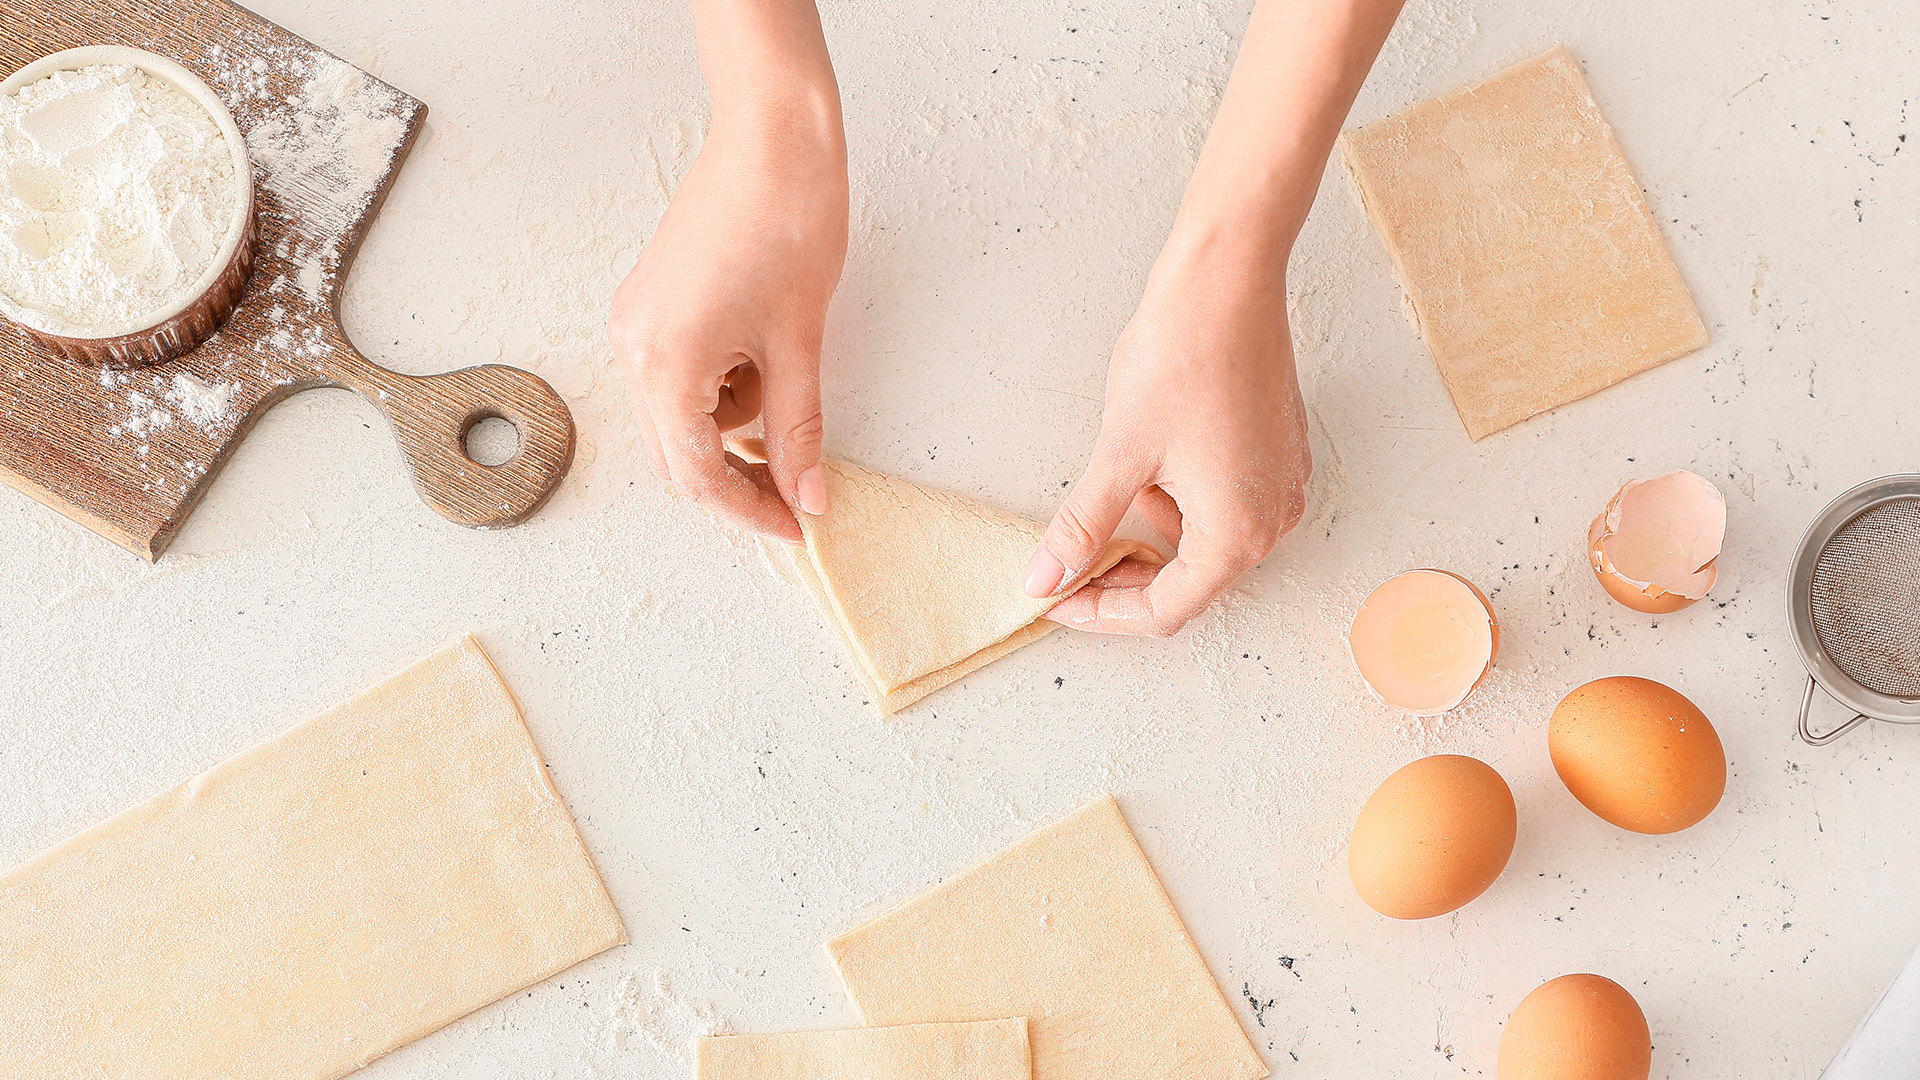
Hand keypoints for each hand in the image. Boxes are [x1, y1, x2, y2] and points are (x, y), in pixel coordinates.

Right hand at [610, 83, 846, 542]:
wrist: (772, 139)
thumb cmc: (788, 223)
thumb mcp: (800, 344)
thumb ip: (798, 431)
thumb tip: (809, 497)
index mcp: (665, 364)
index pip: (700, 476)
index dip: (750, 511)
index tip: (796, 528)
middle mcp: (633, 348)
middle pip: (677, 457)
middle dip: (738, 479)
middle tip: (798, 492)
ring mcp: (634, 324)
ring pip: (679, 419)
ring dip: (732, 427)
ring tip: (786, 379)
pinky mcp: (649, 305)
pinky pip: (678, 377)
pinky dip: (721, 389)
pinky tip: (761, 356)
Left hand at [1027, 230, 1310, 635]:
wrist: (1228, 280)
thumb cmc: (1181, 357)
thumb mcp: (1119, 454)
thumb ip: (1082, 527)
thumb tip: (1044, 579)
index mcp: (1237, 535)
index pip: (1163, 612)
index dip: (1101, 614)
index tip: (1055, 599)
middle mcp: (1273, 522)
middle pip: (1189, 585)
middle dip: (1123, 578)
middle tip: (1067, 562)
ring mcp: (1283, 488)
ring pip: (1204, 544)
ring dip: (1150, 534)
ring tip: (1115, 483)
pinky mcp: (1279, 456)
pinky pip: (1224, 505)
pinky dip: (1178, 502)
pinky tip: (1150, 461)